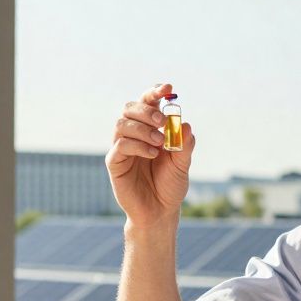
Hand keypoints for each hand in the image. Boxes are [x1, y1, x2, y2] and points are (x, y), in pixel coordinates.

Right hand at [105, 82, 195, 227]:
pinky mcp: (115, 163)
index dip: (155, 92)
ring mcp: (122, 148)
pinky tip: (153, 154)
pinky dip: (138, 145)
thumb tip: (185, 124)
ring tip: (159, 142)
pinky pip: (120, 145)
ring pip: (122, 124)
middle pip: (130, 107)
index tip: (168, 88)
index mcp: (150, 129)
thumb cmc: (170, 186)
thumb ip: (184, 145)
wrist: (160, 212)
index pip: (148, 103)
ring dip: (142, 128)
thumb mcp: (182, 164)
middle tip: (162, 121)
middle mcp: (133, 135)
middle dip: (146, 110)